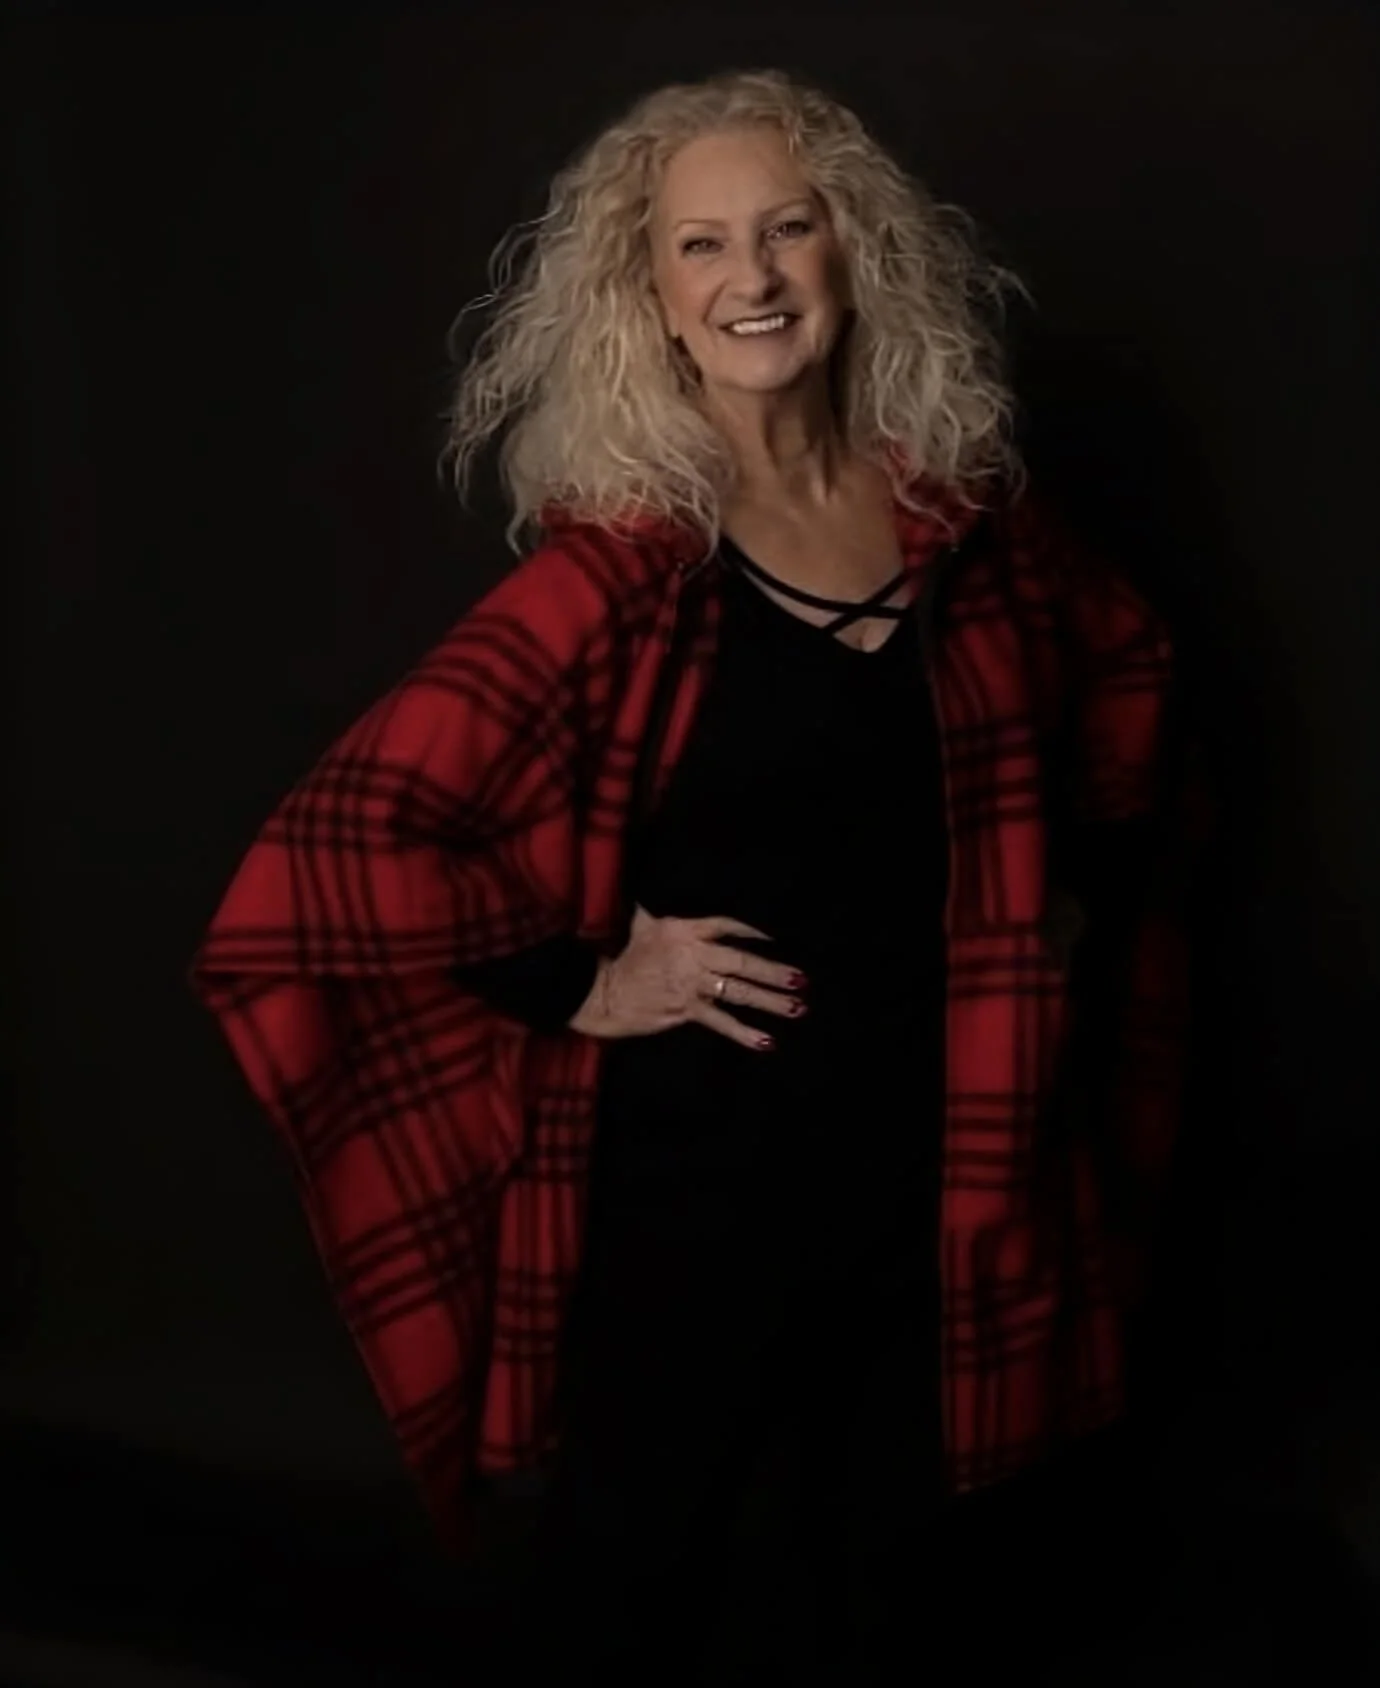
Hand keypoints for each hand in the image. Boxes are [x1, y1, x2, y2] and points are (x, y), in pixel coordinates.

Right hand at [567, 905, 806, 1049]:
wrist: (598, 993)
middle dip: (773, 971)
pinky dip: (744, 1033)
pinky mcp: (685, 1010)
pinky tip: (767, 1041)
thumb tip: (651, 892)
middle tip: (801, 979)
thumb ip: (654, 910)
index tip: (775, 939)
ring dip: (770, 1001)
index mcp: (682, 930)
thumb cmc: (616, 956)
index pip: (725, 925)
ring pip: (738, 992)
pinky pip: (721, 1022)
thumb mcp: (637, 923)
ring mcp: (691, 984)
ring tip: (798, 1007)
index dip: (751, 931)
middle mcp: (692, 955)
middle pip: (741, 961)